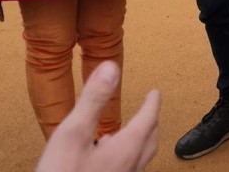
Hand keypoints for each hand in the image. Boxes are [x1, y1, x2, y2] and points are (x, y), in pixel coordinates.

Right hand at [35, 61, 159, 171]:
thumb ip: (94, 100)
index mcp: (125, 149)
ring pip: (140, 158)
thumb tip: (111, 67)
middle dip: (151, 122)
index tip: (155, 92)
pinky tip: (105, 159)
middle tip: (150, 109)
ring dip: (140, 141)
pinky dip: (125, 157)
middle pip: (150, 141)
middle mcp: (129, 167)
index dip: (152, 103)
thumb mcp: (73, 134)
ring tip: (130, 132)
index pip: (148, 120)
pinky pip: (126, 170)